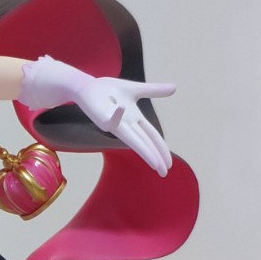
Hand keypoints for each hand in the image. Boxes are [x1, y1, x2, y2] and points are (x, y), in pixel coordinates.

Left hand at [18, 56, 176, 175]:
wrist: (85, 86)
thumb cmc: (107, 90)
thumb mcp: (135, 89)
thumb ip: (154, 90)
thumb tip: (175, 88)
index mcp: (135, 118)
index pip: (152, 136)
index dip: (161, 149)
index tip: (169, 164)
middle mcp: (126, 124)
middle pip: (145, 143)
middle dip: (155, 157)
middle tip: (164, 173)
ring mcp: (114, 122)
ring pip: (132, 139)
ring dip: (144, 150)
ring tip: (154, 163)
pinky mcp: (102, 118)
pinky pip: (110, 119)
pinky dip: (116, 115)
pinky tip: (121, 109)